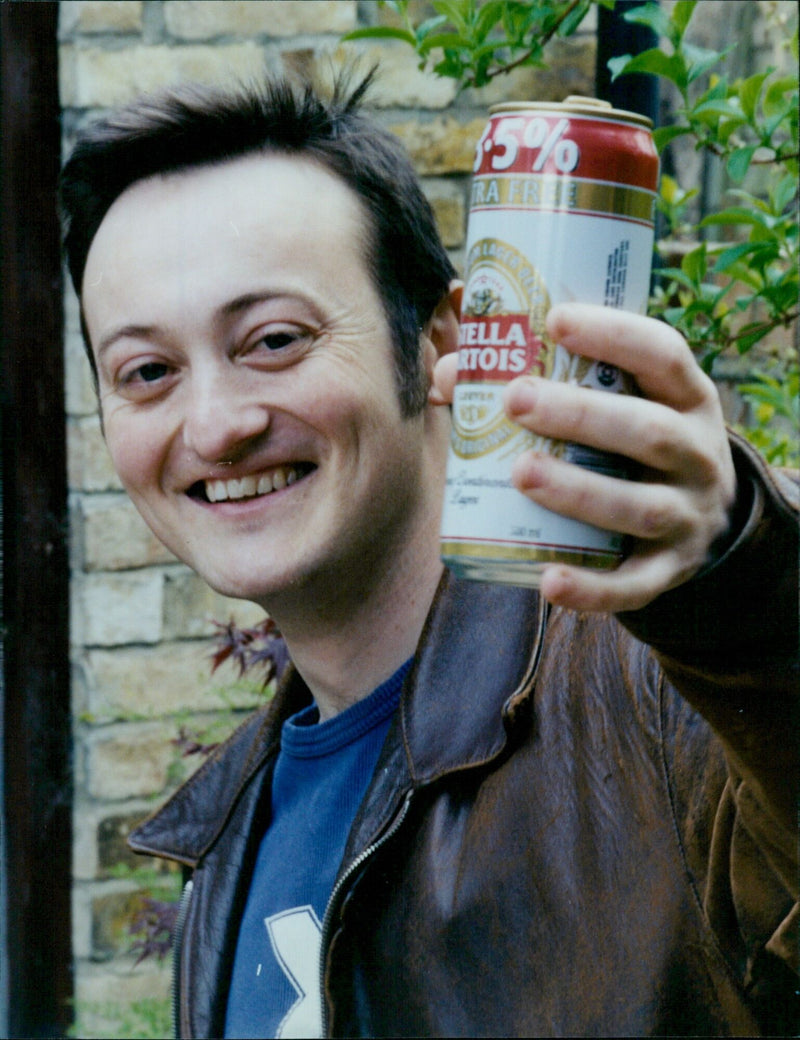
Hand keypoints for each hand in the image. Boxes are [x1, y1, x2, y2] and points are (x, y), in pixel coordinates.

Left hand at [431, 302, 737, 612]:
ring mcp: (688, 516)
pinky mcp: (669, 570)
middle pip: (649, 431)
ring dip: (579, 491)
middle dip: (582, 414)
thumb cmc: (634, 444)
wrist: (702, 520)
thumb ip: (548, 382)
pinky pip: (634, 585)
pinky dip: (593, 588)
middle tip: (515, 400)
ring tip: (520, 472)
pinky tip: (548, 579)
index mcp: (686, 398)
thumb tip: (449, 375)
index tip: (555, 320)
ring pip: (640, 507)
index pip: (663, 354)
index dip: (614, 335)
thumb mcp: (621, 405)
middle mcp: (698, 454)